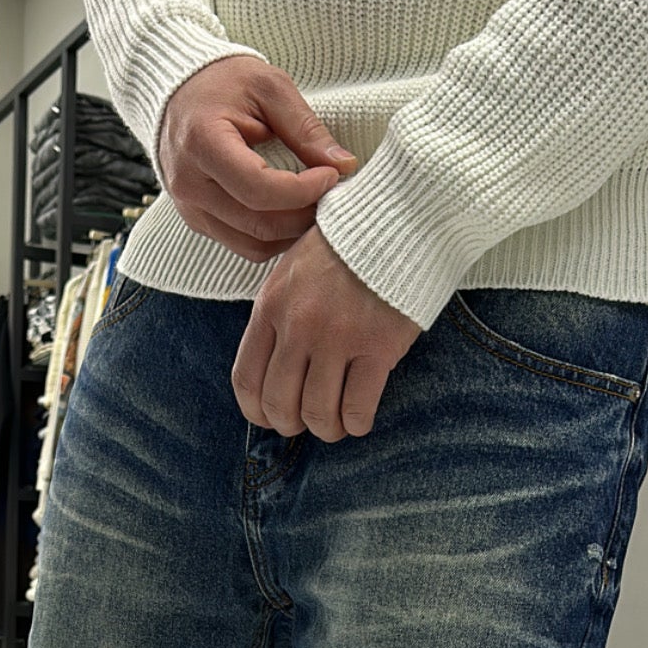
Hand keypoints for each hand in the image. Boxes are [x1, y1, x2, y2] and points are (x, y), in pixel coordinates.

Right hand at [158, 57, 358, 263]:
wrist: (179, 91)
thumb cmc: (224, 82)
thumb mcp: (270, 88)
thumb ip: (306, 129)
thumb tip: (344, 165)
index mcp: (202, 143)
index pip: (258, 189)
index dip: (303, 191)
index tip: (331, 175)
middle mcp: (189, 184)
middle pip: (259, 225)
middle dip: (304, 215)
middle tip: (331, 194)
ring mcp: (190, 208)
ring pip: (253, 245)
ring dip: (291, 233)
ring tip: (313, 203)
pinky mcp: (197, 220)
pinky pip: (242, 245)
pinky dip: (274, 236)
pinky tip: (291, 211)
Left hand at [231, 222, 421, 442]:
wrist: (400, 218)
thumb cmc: (348, 245)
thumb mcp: (294, 268)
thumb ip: (279, 313)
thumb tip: (274, 366)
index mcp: (272, 305)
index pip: (246, 378)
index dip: (256, 411)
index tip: (269, 418)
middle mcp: (298, 325)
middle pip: (279, 403)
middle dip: (291, 424)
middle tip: (308, 423)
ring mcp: (337, 337)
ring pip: (317, 413)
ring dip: (326, 429)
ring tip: (337, 424)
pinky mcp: (377, 346)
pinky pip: (356, 408)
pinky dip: (356, 424)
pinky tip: (360, 419)